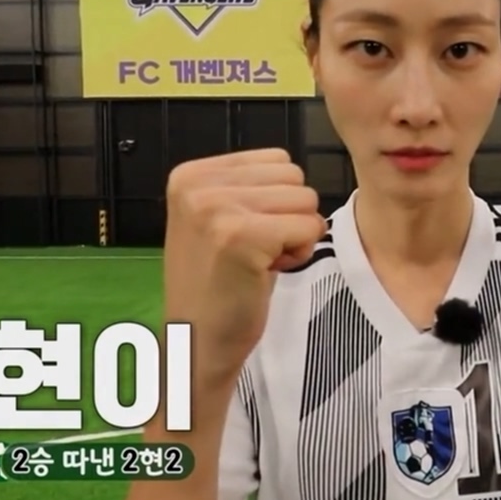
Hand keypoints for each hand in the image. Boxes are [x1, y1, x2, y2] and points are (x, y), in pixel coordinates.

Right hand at [163, 149, 325, 367]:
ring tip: (260, 260)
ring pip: (305, 199)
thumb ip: (246, 187)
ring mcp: (216, 208)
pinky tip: (267, 271)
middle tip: (256, 250)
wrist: (197, 340)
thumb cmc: (217, 282)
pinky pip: (309, 226)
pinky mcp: (240, 236)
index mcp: (191, 173)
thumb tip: (293, 171)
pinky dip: (300, 252)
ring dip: (295, 234)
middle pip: (294, 176)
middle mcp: (198, 185)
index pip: (276, 159)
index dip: (277, 200)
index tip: (247, 234)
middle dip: (288, 215)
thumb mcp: (218, 218)